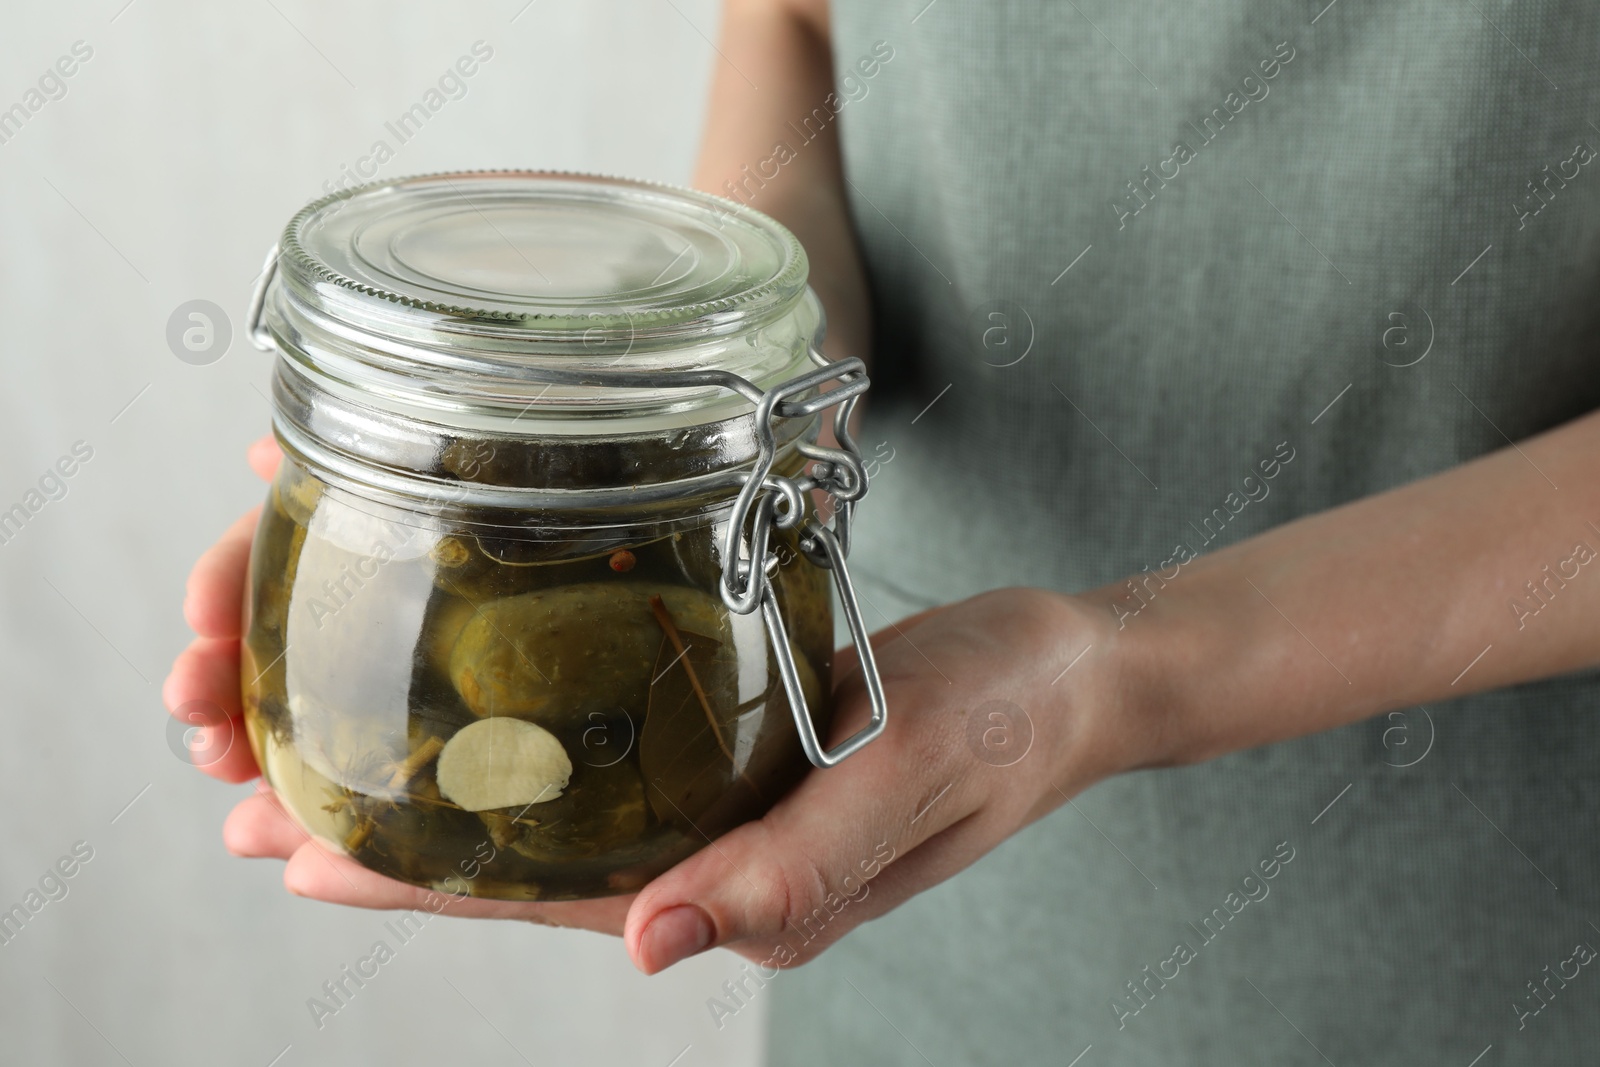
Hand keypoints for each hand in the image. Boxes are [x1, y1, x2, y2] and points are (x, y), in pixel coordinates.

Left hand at [165, 439, 1135, 972]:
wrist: (1074, 668)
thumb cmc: (1011, 715)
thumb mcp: (916, 775)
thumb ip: (799, 866)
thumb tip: (655, 947)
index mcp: (756, 884)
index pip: (559, 899)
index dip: (422, 885)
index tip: (298, 854)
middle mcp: (722, 854)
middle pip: (530, 865)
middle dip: (390, 841)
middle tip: (252, 801)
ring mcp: (726, 800)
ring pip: (557, 810)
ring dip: (436, 785)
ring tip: (316, 751)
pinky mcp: (739, 745)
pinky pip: (610, 749)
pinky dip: (520, 726)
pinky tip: (467, 700)